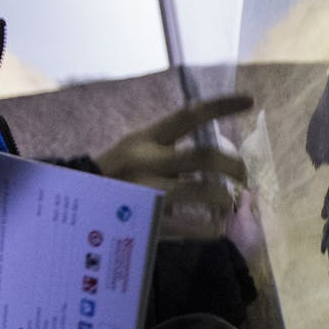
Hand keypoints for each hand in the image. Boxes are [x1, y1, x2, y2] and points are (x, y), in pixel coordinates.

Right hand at [94, 93, 253, 240]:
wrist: (80, 203)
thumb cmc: (115, 172)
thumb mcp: (136, 146)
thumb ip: (168, 146)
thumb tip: (212, 153)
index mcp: (147, 138)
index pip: (190, 115)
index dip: (222, 106)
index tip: (249, 101)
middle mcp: (148, 161)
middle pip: (205, 156)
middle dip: (233, 165)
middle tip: (242, 175)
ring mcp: (149, 192)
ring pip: (203, 190)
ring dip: (226, 196)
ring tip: (230, 201)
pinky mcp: (150, 222)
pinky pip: (192, 226)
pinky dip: (212, 228)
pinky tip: (216, 227)